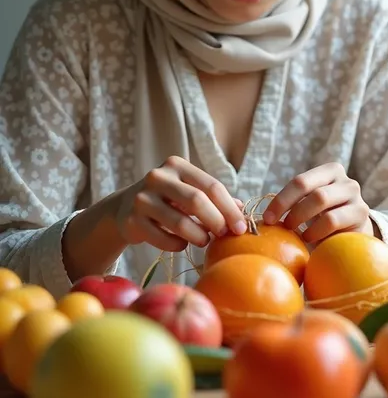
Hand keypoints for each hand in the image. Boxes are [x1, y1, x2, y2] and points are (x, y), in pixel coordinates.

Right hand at [114, 155, 246, 252]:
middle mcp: (158, 177)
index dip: (229, 208)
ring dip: (199, 236)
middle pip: (197, 201)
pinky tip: (182, 244)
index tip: (241, 227)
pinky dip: (178, 245)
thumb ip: (213, 198)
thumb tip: (241, 209)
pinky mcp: (131, 220)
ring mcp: (142, 198)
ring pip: (180, 222)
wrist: (124, 208)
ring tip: (204, 241)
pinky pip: (163, 238)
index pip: (211, 186)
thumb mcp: (188, 191)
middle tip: (224, 235)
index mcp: (176, 165)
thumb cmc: (167, 199)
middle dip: (216, 221)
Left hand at [262, 162, 374, 244]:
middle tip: (280, 226)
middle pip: (311, 190)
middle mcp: (345, 180)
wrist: (353, 235)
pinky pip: (332, 220)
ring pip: (321, 200)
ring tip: (296, 234)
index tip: (267, 218)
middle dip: (291, 209)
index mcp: (329, 171)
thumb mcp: (309, 204)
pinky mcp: (361, 214)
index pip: (300, 181)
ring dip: (303, 219)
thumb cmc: (324, 218)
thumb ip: (294, 202)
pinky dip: (316, 231)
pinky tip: (310, 238)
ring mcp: (356, 195)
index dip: (281, 199)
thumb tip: (265, 216)